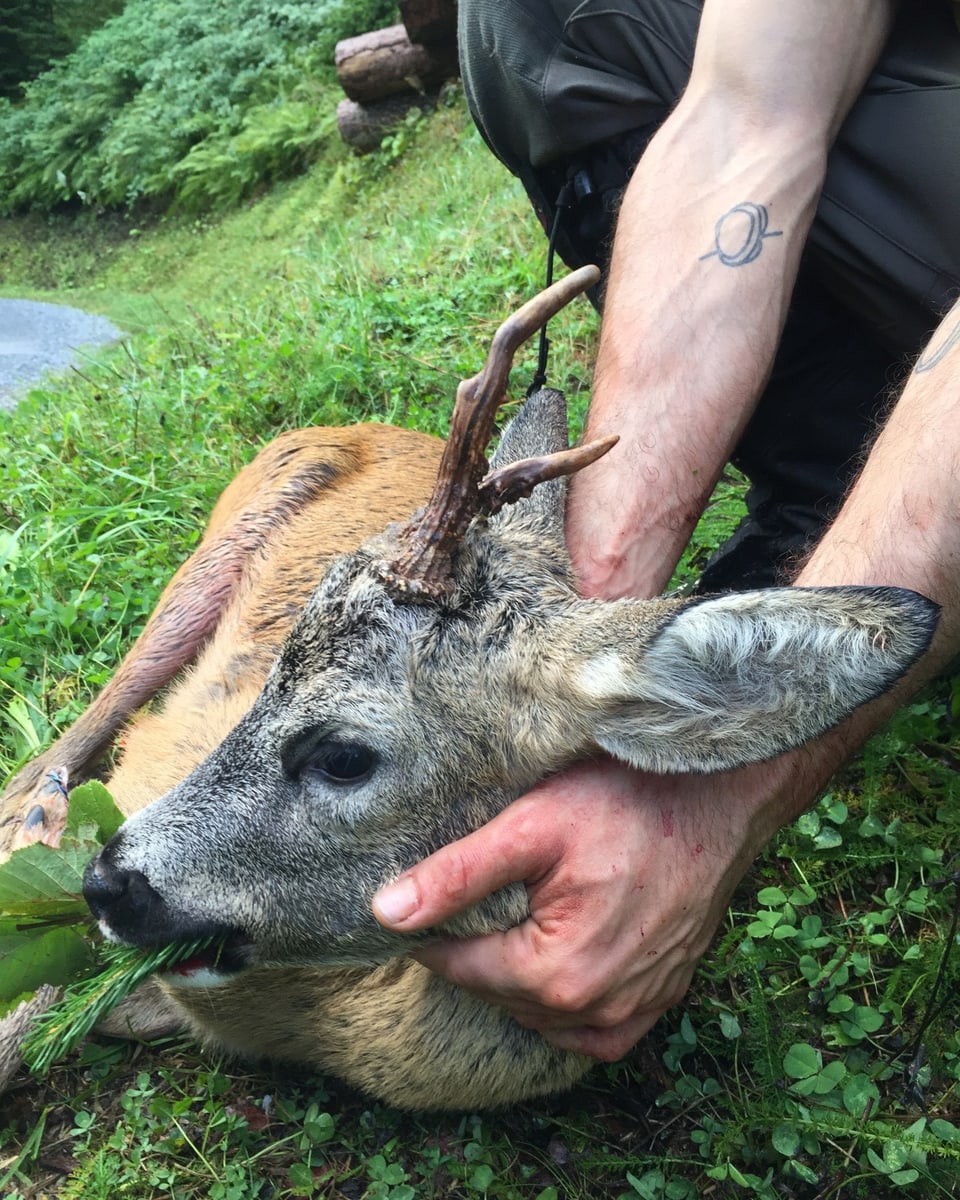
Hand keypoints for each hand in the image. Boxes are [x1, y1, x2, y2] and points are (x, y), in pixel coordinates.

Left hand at [372, 756, 773, 1059]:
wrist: (718, 795)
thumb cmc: (626, 802)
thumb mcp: (529, 826)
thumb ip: (455, 875)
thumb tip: (384, 914)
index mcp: (555, 974)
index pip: (459, 970)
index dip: (431, 933)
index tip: (422, 900)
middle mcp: (597, 1008)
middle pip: (500, 994)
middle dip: (476, 953)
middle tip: (470, 900)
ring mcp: (638, 1006)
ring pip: (545, 1015)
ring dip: (518, 980)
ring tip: (511, 923)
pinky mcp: (665, 993)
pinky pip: (601, 1031)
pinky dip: (572, 1010)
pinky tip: (558, 969)